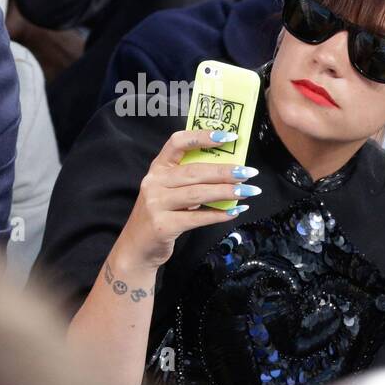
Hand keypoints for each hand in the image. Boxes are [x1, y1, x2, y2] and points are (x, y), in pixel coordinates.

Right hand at [110, 128, 259, 273]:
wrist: (136, 248)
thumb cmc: (160, 214)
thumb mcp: (167, 190)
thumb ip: (189, 180)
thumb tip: (228, 172)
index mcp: (157, 167)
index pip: (178, 142)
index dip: (202, 136)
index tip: (228, 136)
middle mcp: (154, 182)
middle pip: (194, 171)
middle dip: (225, 171)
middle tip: (248, 172)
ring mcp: (156, 204)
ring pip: (197, 194)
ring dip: (226, 192)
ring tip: (248, 191)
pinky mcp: (163, 226)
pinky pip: (197, 218)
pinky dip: (218, 214)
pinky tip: (234, 211)